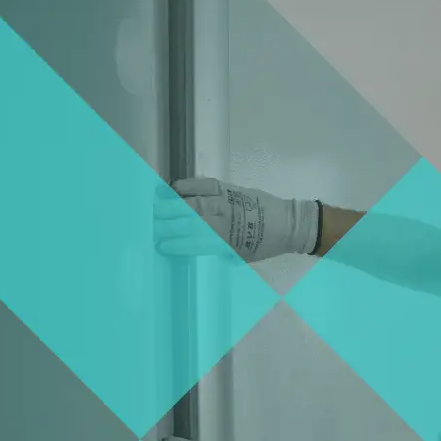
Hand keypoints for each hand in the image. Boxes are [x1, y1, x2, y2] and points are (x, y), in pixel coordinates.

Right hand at [155, 177, 319, 262]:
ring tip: (155, 207)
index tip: (162, 246)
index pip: (197, 242)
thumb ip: (219, 252)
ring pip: (195, 202)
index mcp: (228, 241)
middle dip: (169, 224)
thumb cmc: (264, 245)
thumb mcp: (241, 256)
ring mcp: (227, 201)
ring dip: (173, 205)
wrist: (289, 224)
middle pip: (192, 220)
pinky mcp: (230, 188)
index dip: (178, 244)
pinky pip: (206, 185)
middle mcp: (226, 220)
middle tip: (151, 226)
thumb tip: (195, 250)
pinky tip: (173, 188)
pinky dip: (189, 185)